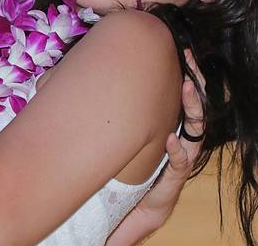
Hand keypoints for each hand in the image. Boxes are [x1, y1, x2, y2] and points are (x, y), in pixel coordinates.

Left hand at [106, 50, 205, 244]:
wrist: (129, 208)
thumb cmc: (120, 168)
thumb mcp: (114, 133)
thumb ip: (102, 112)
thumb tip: (62, 81)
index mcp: (167, 124)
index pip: (181, 94)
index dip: (184, 72)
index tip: (180, 48)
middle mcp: (178, 137)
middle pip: (194, 105)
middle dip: (195, 81)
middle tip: (189, 60)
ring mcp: (179, 158)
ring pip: (196, 131)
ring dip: (194, 108)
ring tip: (188, 88)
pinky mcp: (174, 180)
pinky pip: (181, 163)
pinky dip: (178, 151)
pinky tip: (171, 140)